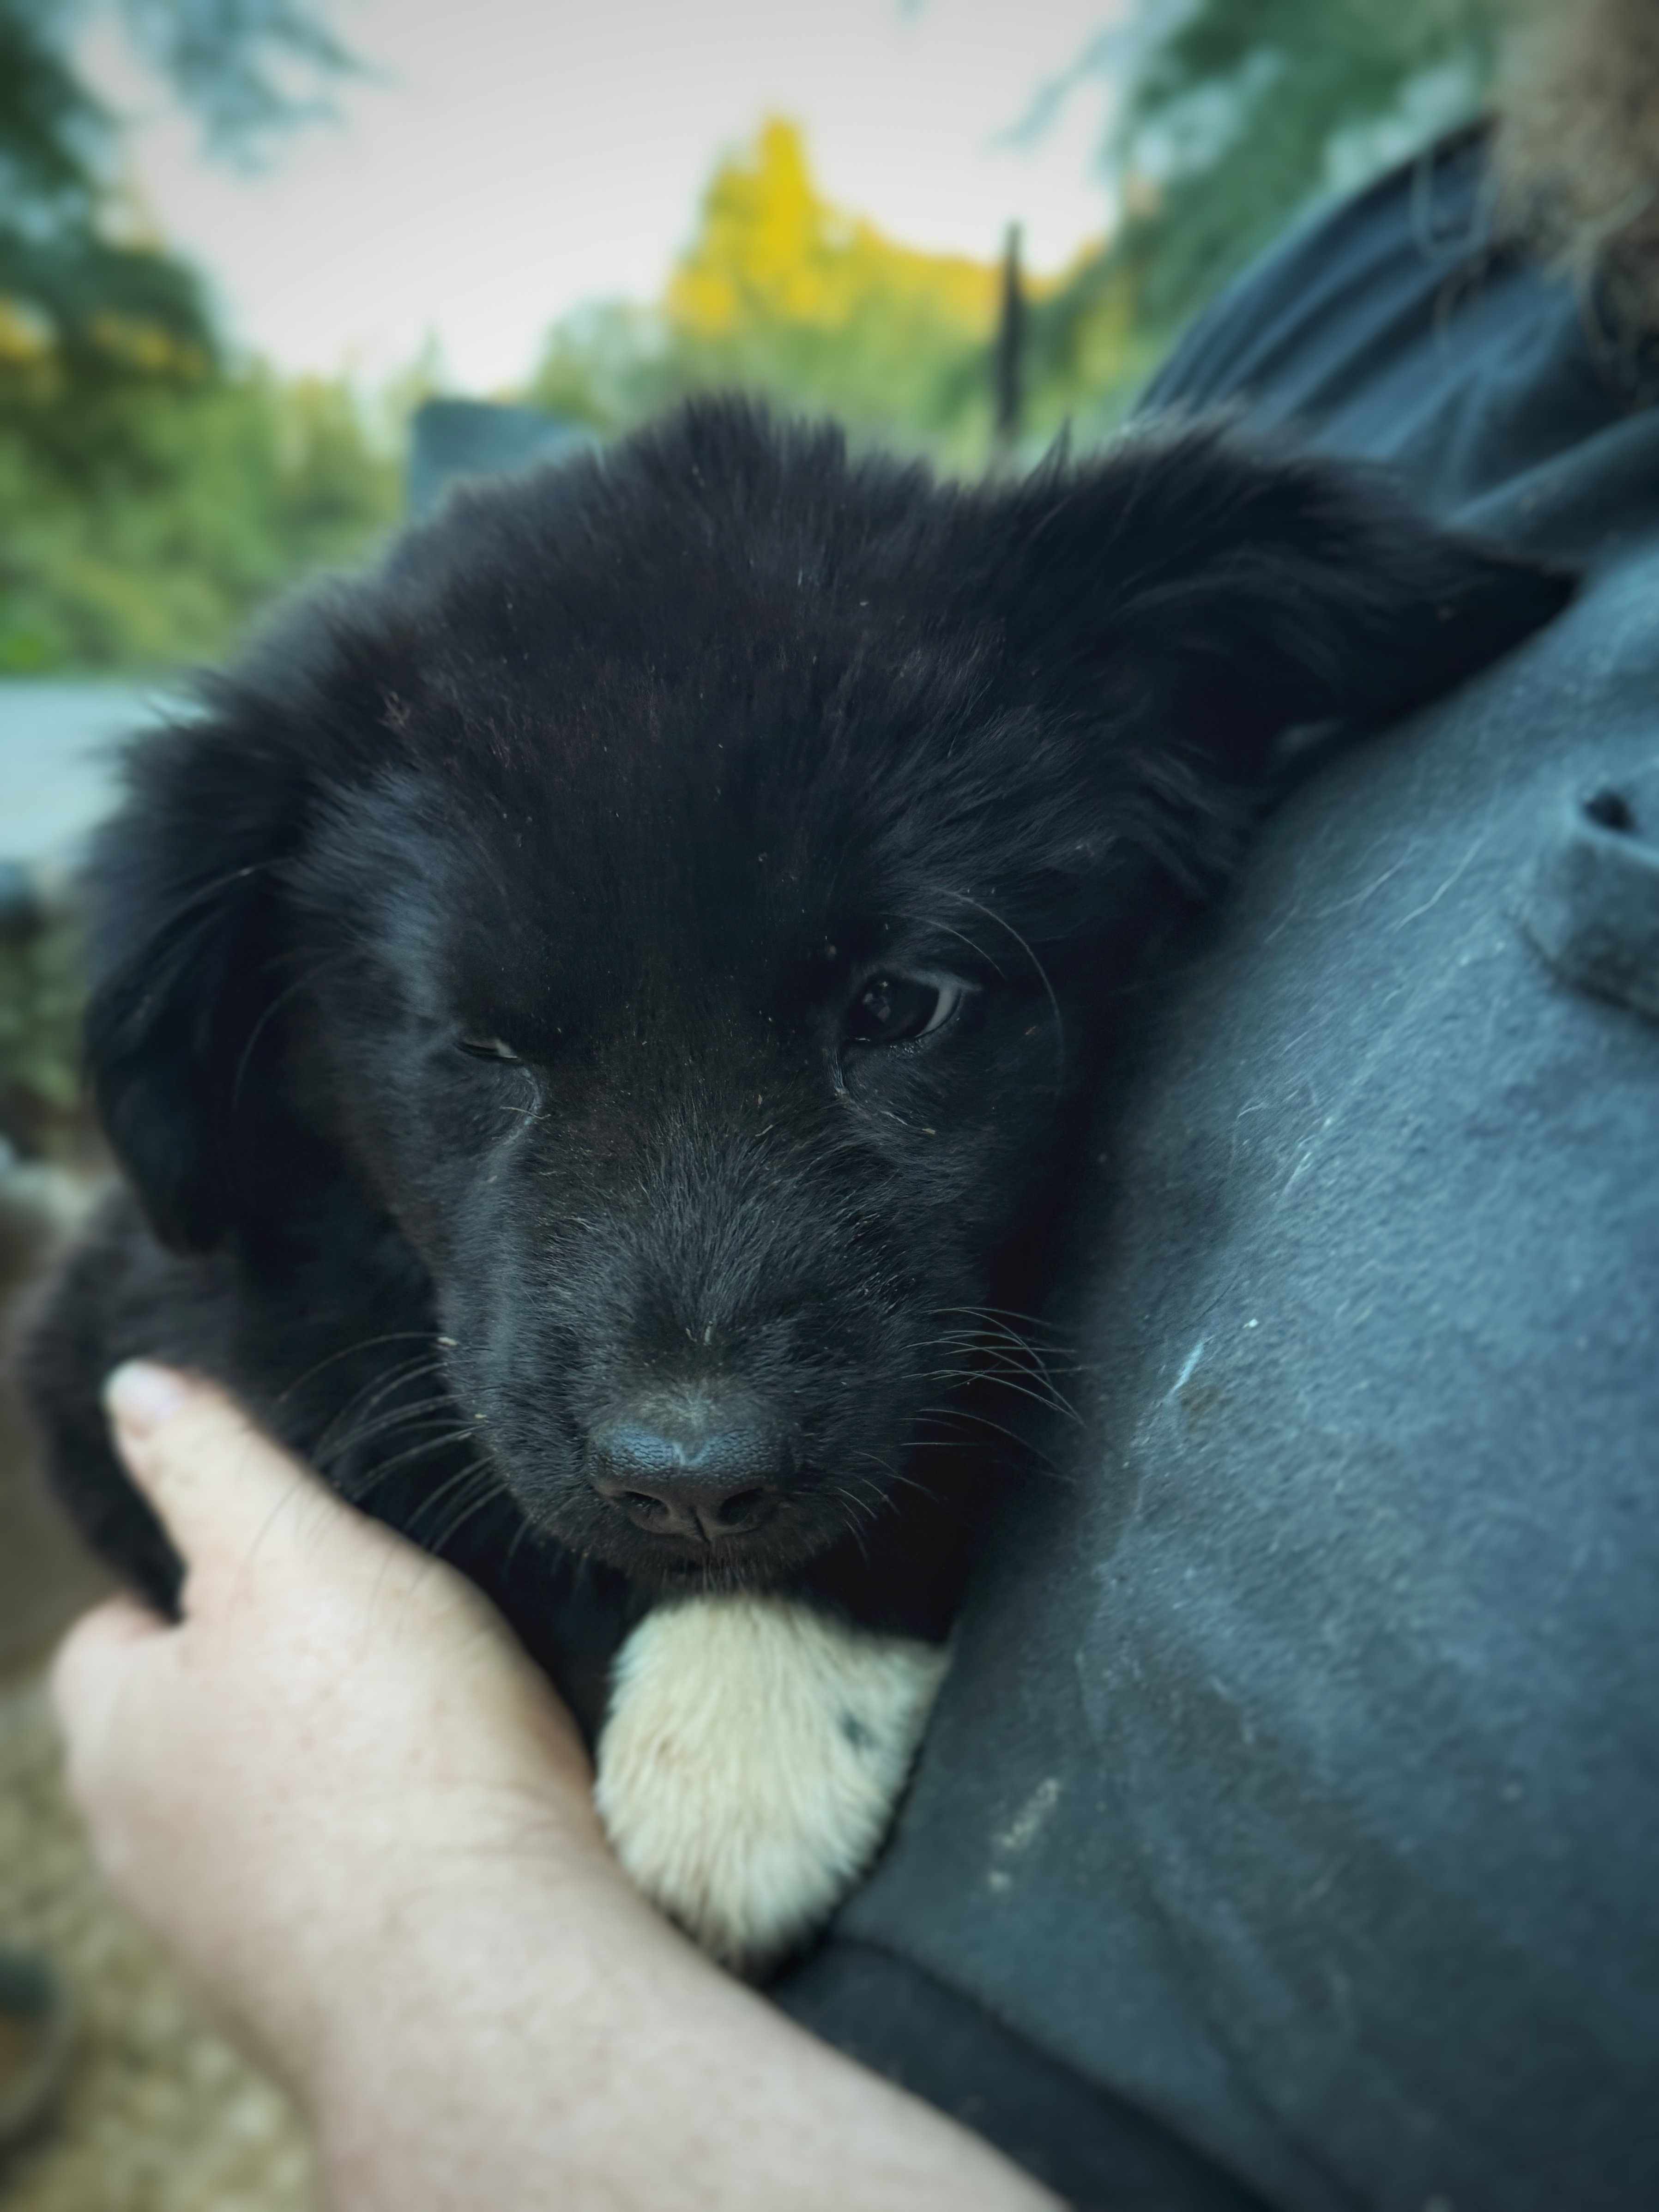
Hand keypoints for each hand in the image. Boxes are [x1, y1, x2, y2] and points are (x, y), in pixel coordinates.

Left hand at [54, 1366, 1056, 2210]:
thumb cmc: (390, 1747)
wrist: (482, 1971)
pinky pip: (333, 1892)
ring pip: (261, 1815)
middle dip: (268, 1680)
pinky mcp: (312, 1995)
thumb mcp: (296, 1552)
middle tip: (381, 1636)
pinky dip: (378, 1853)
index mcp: (119, 1734)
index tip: (298, 1564)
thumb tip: (132, 1390)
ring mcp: (223, 1936)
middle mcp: (144, 1849)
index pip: (118, 1630)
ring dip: (327, 1773)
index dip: (201, 1580)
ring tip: (436, 1725)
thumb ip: (212, 1465)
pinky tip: (458, 1821)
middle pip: (190, 1725)